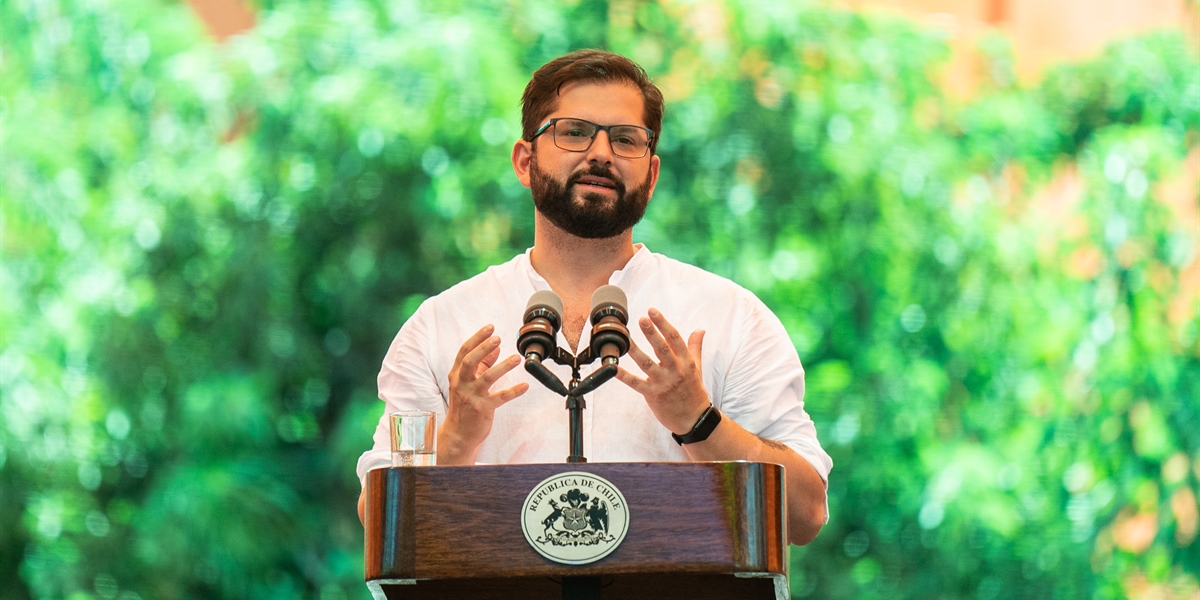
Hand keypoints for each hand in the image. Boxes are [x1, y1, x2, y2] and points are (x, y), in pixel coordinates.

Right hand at [440, 325, 528, 462]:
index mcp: (457, 375)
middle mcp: (462, 384)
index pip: (464, 352)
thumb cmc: (464, 405)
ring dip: (502, 367)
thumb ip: (482, 364)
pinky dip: (514, 391)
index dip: (477, 338)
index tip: (490, 328)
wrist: (459, 433)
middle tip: (498, 338)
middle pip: (470, 362)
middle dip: (483, 348)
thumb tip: (495, 348)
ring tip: (516, 358)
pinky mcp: (482, 409)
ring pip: (486, 378)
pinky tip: (525, 385)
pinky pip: (500, 398)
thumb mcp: (468, 382)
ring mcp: (472, 397)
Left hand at [614, 308, 709, 434]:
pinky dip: (624, 375)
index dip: (663, 324)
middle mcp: (675, 371)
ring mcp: (663, 383)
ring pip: (647, 363)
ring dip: (635, 350)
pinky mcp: (653, 395)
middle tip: (641, 319)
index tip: (653, 311)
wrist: (694, 419)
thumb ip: (695, 347)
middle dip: (651, 333)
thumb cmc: (694, 392)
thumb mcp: (697, 367)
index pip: (675, 338)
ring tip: (626, 338)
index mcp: (686, 362)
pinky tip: (613, 368)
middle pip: (662, 348)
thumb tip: (699, 329)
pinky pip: (636, 383)